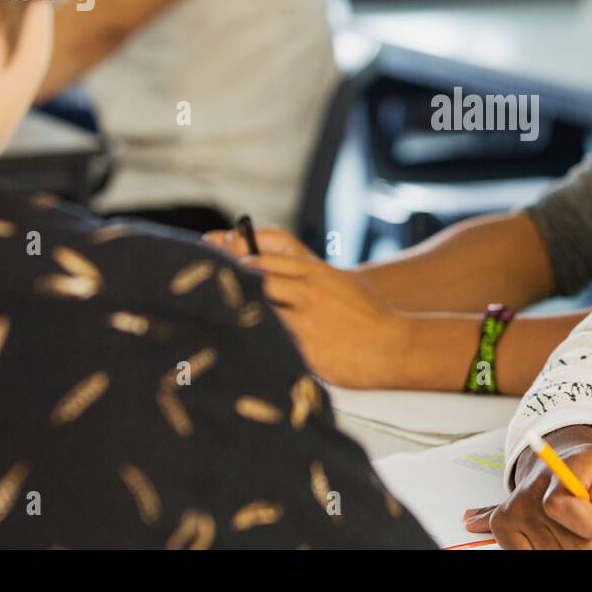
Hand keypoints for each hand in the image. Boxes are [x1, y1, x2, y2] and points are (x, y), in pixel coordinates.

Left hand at [203, 227, 412, 389]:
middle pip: (257, 272)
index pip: (270, 247)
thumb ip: (307, 269)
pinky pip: (270, 339)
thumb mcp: (339, 280)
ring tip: (206, 305)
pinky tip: (229, 337)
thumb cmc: (369, 314)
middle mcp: (309, 290)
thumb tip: (266, 260)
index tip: (211, 243)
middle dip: (225, 271)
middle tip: (196, 272)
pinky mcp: (305, 347)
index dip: (237, 244)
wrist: (396, 345)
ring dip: (234, 303)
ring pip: (259, 303)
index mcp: (316, 271)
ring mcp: (306, 319)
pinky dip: (249, 335)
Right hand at [462, 426, 591, 549]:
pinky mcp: (501, 524)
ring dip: (570, 548)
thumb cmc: (591, 475)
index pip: (565, 507)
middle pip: (569, 543)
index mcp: (560, 469)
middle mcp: (530, 488)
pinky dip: (547, 551)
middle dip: (591, 543)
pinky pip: (529, 556)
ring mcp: (513, 508)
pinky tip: (554, 535)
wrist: (560, 468)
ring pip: (553, 554)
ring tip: (575, 528)